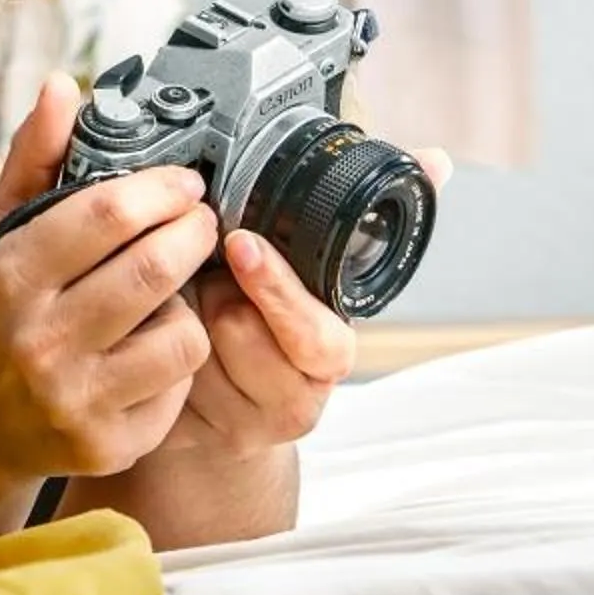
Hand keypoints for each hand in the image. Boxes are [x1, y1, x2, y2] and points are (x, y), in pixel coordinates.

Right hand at [0, 73, 214, 484]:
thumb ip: (35, 161)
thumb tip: (63, 88)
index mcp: (8, 277)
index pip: (105, 215)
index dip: (160, 189)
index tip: (181, 182)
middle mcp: (37, 342)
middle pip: (154, 270)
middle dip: (192, 233)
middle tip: (196, 222)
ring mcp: (74, 400)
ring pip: (182, 331)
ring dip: (186, 303)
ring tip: (164, 293)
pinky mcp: (108, 445)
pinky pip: (180, 384)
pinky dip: (175, 359)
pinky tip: (148, 348)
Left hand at [161, 146, 452, 458]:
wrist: (218, 410)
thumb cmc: (262, 325)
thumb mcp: (309, 273)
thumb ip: (362, 219)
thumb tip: (437, 161)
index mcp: (329, 349)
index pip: (313, 330)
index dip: (276, 288)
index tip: (243, 245)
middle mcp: (297, 395)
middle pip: (243, 327)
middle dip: (218, 292)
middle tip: (213, 276)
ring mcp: (246, 423)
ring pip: (199, 345)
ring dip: (187, 313)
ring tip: (196, 307)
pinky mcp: (195, 433)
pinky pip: (164, 373)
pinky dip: (157, 344)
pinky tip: (168, 338)